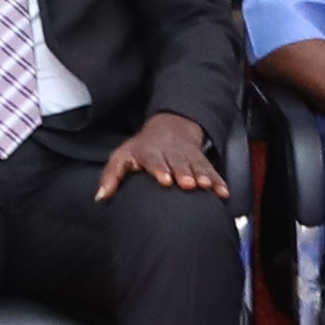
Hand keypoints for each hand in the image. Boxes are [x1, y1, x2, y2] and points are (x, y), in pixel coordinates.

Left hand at [94, 112, 224, 200]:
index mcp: (149, 152)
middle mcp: (170, 153)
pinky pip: (212, 171)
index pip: (154, 160)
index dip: (160, 169)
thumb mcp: (122, 157)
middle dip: (184, 173)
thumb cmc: (142, 149)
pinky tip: (223, 193)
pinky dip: (218, 181)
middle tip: (188, 184)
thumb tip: (101, 196)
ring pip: (196, 165)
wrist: (170, 128)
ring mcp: (188, 157)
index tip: (165, 180)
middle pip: (178, 162)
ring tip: (206, 185)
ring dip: (202, 176)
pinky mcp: (201, 161)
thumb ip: (111, 176)